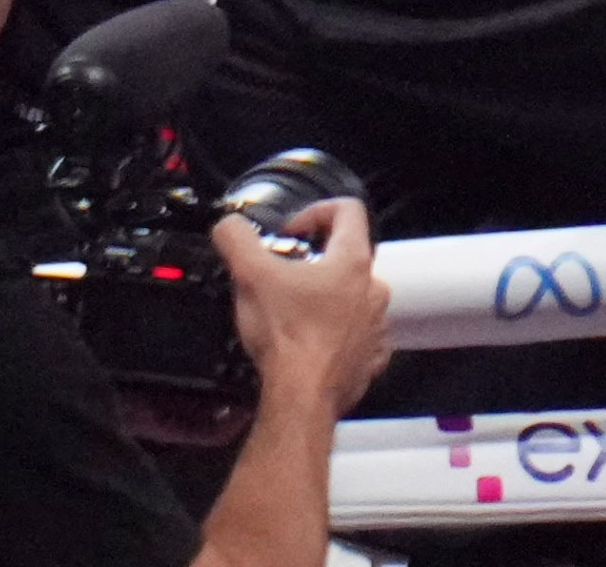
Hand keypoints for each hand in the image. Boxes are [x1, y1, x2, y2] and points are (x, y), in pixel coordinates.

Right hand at [214, 197, 391, 414]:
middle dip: (314, 260)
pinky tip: (307, 340)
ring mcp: (375, 323)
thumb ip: (237, 239)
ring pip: (352, 296)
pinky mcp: (370, 354)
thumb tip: (230, 226)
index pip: (348, 210)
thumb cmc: (286, 337)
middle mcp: (372, 289)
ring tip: (292, 310)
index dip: (315, 211)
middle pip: (347, 256)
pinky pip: (356, 333)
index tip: (292, 232)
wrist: (302, 395)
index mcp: (351, 261)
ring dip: (325, 297)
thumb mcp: (250, 275)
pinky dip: (334, 332)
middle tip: (284, 274)